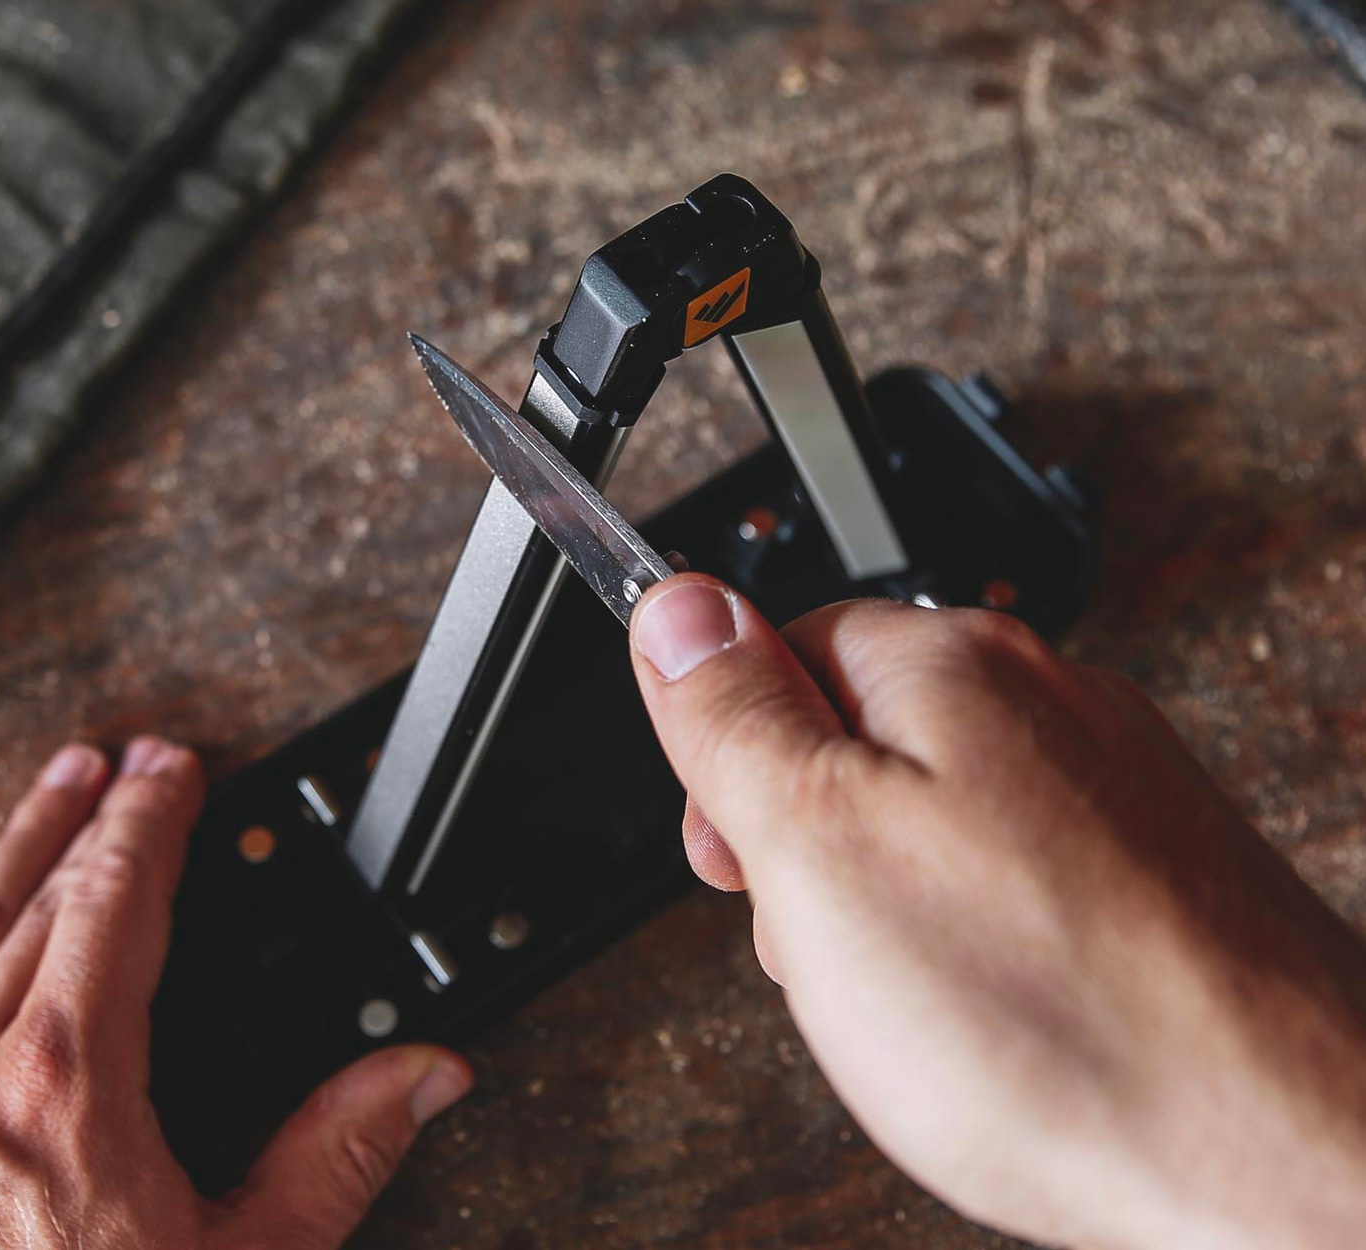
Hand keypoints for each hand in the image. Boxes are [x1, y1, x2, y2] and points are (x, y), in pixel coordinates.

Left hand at [0, 737, 470, 1249]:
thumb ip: (341, 1153)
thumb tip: (428, 1074)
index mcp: (65, 1080)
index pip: (119, 896)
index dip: (153, 818)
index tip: (176, 768)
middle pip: (36, 890)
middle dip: (90, 813)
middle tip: (124, 760)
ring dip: (6, 844)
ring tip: (49, 789)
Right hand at [629, 575, 1365, 1249]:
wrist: (1290, 1157)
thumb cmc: (1057, 1016)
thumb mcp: (815, 847)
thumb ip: (733, 715)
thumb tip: (676, 608)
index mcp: (951, 665)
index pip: (779, 649)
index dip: (731, 761)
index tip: (732, 853)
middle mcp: (1045, 701)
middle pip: (855, 738)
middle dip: (810, 846)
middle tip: (824, 942)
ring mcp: (1109, 786)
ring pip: (930, 821)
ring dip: (887, 906)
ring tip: (918, 1001)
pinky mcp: (1151, 869)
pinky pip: (1011, 883)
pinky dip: (976, 945)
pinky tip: (995, 1019)